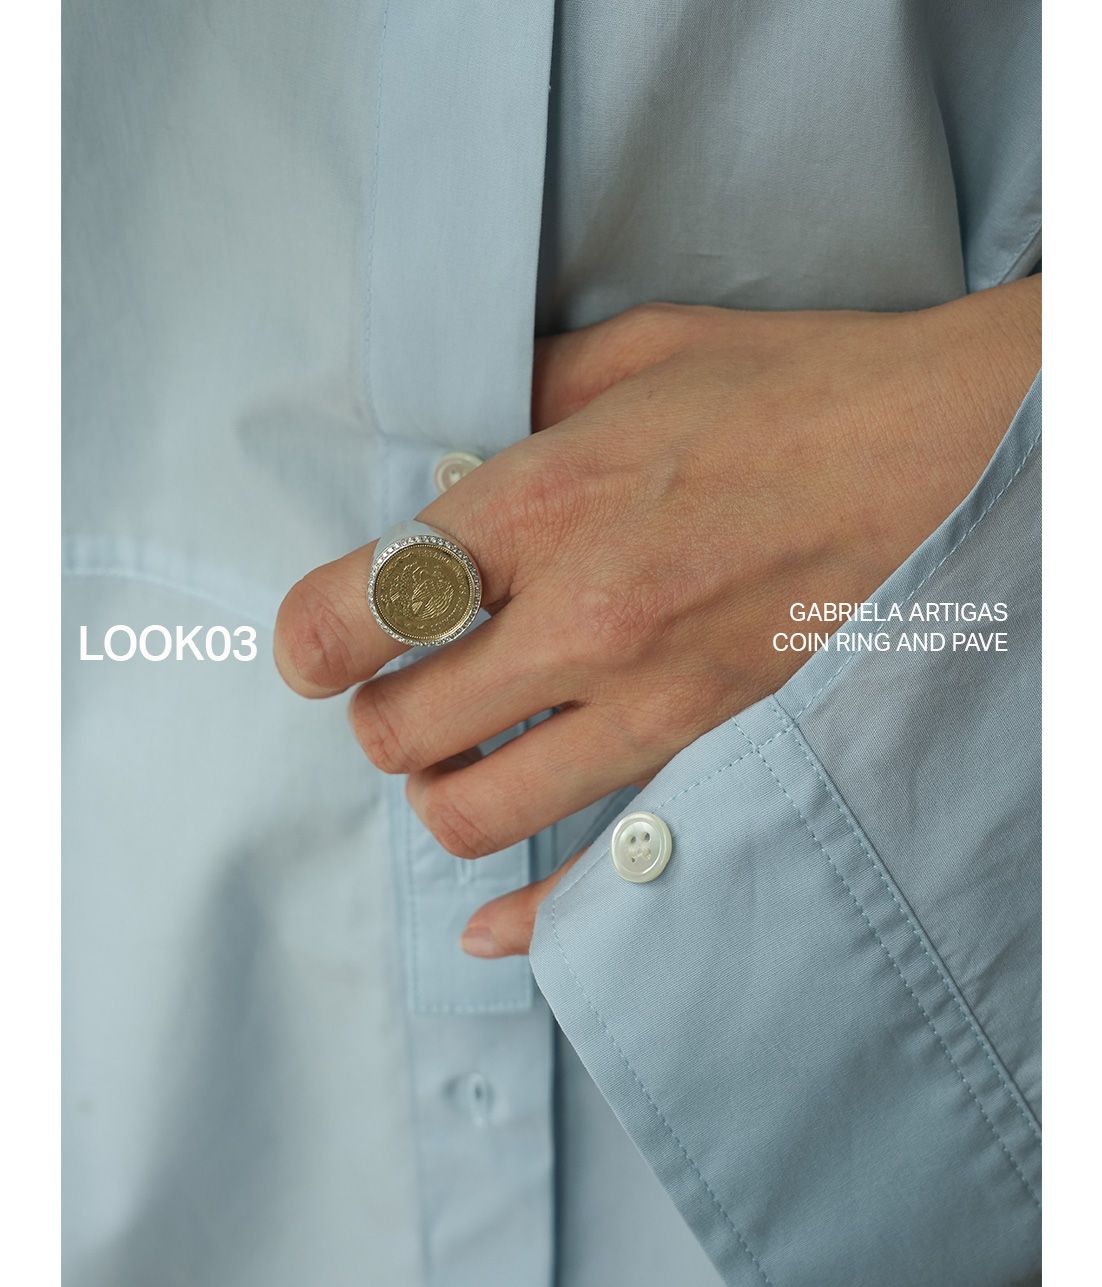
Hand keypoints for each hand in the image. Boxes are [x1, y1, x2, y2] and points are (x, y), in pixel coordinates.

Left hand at [274, 279, 1039, 955]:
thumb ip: (526, 397)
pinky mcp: (714, 755)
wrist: (951, 454)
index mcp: (547, 502)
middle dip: (377, 717)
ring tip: (462, 753)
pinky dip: (534, 912)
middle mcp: (586, 618)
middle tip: (399, 689)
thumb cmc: (800, 392)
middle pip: (401, 730)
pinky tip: (497, 923)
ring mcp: (654, 704)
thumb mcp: (644, 352)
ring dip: (441, 791)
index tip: (316, 645)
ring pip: (476, 813)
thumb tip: (463, 441)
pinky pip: (603, 870)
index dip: (312, 638)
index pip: (368, 607)